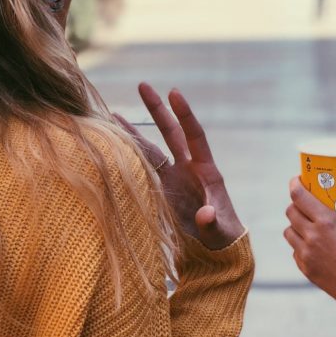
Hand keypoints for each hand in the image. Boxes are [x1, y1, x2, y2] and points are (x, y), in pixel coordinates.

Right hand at [116, 83, 243, 249]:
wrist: (214, 252)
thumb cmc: (223, 239)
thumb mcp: (221, 231)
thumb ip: (212, 222)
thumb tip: (205, 215)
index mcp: (206, 170)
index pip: (194, 135)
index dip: (185, 114)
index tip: (174, 92)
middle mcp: (187, 168)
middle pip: (170, 132)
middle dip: (157, 109)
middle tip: (142, 84)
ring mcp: (172, 179)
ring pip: (150, 149)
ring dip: (133, 132)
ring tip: (112, 113)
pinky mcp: (159, 192)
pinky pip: (141, 169)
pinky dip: (127, 157)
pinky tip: (111, 146)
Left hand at [284, 177, 335, 310]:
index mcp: (325, 221)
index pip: (298, 195)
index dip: (294, 184)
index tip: (298, 180)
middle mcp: (311, 236)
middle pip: (290, 212)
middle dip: (295, 204)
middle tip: (305, 202)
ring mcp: (306, 254)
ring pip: (289, 232)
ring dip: (295, 225)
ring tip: (306, 223)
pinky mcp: (306, 270)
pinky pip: (295, 252)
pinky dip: (300, 245)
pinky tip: (312, 245)